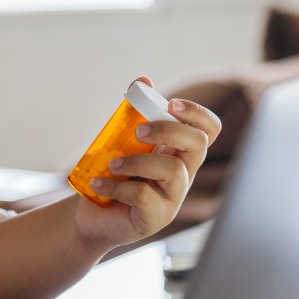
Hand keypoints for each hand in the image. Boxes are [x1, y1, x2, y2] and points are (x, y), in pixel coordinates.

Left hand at [76, 77, 220, 248]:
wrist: (90, 217)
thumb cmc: (111, 177)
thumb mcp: (120, 143)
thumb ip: (133, 113)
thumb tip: (143, 80)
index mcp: (179, 153)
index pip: (209, 130)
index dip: (197, 114)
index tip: (171, 104)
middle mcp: (183, 175)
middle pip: (198, 144)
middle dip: (168, 130)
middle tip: (137, 131)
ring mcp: (173, 199)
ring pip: (173, 171)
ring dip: (137, 161)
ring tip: (111, 164)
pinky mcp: (155, 219)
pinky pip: (144, 196)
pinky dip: (116, 186)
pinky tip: (98, 184)